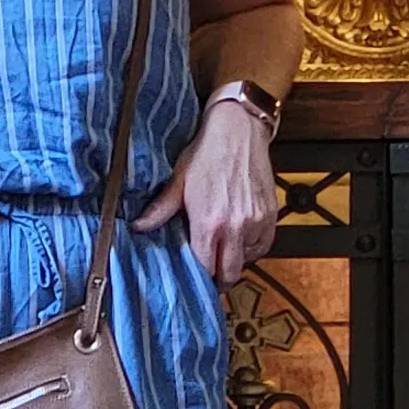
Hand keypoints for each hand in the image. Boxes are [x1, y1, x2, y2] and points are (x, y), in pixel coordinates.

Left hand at [131, 100, 277, 288]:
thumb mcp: (179, 180)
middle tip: (210, 273)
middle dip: (218, 278)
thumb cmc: (209, 152)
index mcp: (209, 222)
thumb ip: (161, 209)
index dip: (199, 276)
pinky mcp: (270, 216)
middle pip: (229, 274)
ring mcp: (255, 222)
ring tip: (224, 247)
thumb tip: (139, 226)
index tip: (195, 276)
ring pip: (246, 260)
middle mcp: (234, 226)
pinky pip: (263, 246)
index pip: (205, 268)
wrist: (239, 130)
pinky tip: (240, 238)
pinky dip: (252, 248)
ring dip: (235, 260)